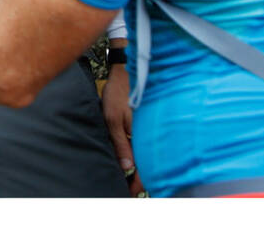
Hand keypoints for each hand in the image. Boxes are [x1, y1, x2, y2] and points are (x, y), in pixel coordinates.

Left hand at [101, 60, 144, 195]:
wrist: (127, 71)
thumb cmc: (119, 93)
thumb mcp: (113, 118)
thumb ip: (120, 143)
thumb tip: (126, 166)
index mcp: (143, 136)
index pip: (144, 168)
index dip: (138, 183)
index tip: (130, 193)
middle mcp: (150, 135)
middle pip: (148, 164)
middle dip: (140, 178)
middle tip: (129, 189)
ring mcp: (150, 129)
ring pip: (148, 155)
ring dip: (141, 166)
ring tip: (129, 177)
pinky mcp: (148, 123)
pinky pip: (146, 143)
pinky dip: (142, 153)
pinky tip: (133, 157)